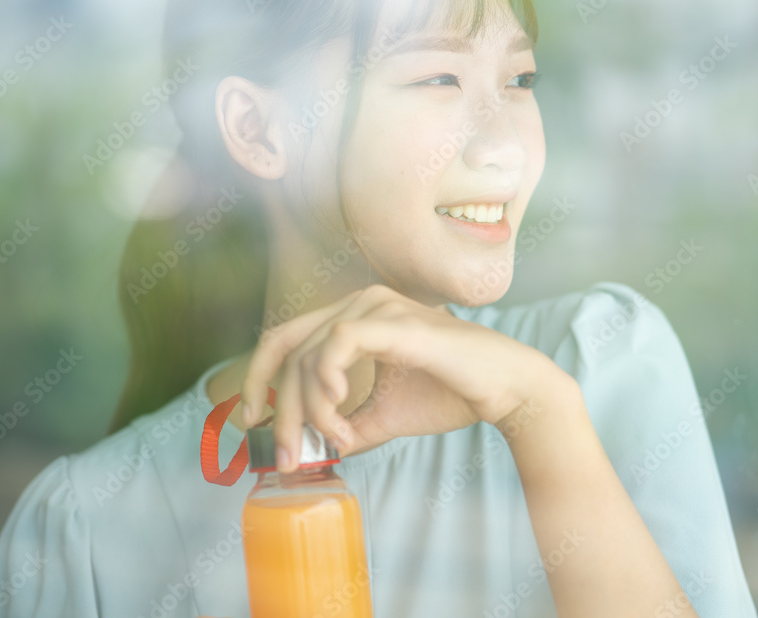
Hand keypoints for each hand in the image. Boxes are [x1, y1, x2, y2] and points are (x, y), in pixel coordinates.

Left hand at [239, 284, 567, 471]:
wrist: (504, 390)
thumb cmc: (451, 394)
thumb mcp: (384, 415)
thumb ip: (346, 424)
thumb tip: (311, 449)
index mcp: (356, 316)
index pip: (286, 338)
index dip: (257, 377)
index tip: (253, 419)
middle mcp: (360, 302)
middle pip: (289, 350)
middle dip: (281, 409)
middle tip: (287, 454)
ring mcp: (376, 307)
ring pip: (309, 355)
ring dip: (311, 409)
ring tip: (337, 441)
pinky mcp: (393, 322)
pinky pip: (335, 346)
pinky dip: (327, 384)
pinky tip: (341, 411)